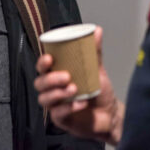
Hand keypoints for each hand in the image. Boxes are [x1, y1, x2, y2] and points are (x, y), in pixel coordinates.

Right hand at [34, 25, 123, 144]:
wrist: (110, 114)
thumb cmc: (99, 90)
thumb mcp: (96, 68)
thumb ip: (94, 50)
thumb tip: (97, 30)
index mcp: (57, 73)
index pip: (42, 67)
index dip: (41, 62)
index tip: (50, 58)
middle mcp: (53, 88)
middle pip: (40, 82)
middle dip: (51, 79)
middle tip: (67, 76)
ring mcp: (55, 104)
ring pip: (44, 98)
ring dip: (58, 93)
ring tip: (74, 89)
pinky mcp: (61, 119)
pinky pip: (57, 114)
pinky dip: (68, 108)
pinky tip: (80, 103)